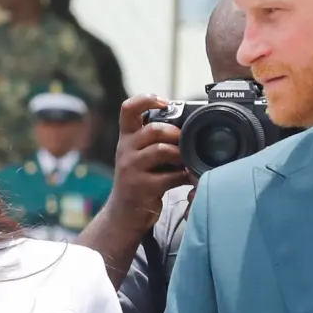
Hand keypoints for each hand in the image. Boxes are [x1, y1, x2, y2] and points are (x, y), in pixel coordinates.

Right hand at [105, 96, 190, 229]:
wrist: (124, 213)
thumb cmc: (139, 180)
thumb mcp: (139, 155)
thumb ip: (154, 140)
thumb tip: (187, 126)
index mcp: (126, 138)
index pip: (128, 109)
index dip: (147, 100)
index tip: (164, 102)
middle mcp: (125, 150)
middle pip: (153, 129)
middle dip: (175, 133)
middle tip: (184, 141)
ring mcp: (131, 169)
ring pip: (162, 150)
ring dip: (181, 155)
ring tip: (187, 161)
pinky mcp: (141, 187)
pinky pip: (170, 176)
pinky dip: (184, 176)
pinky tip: (188, 178)